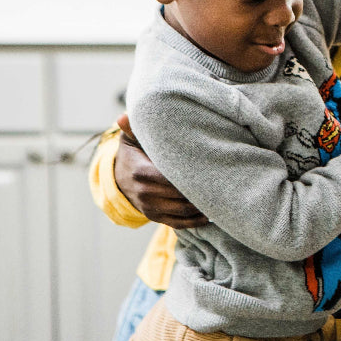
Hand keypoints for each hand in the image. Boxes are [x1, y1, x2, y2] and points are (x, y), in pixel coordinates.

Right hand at [114, 113, 208, 228]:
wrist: (118, 179)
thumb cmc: (133, 154)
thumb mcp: (131, 140)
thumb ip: (134, 129)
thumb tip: (123, 116)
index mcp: (141, 172)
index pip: (172, 177)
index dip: (192, 175)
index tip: (211, 167)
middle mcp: (145, 193)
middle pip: (181, 195)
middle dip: (202, 189)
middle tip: (221, 180)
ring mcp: (150, 208)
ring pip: (183, 210)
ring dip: (202, 205)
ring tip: (219, 195)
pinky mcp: (155, 217)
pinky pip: (179, 223)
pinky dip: (196, 221)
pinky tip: (209, 214)